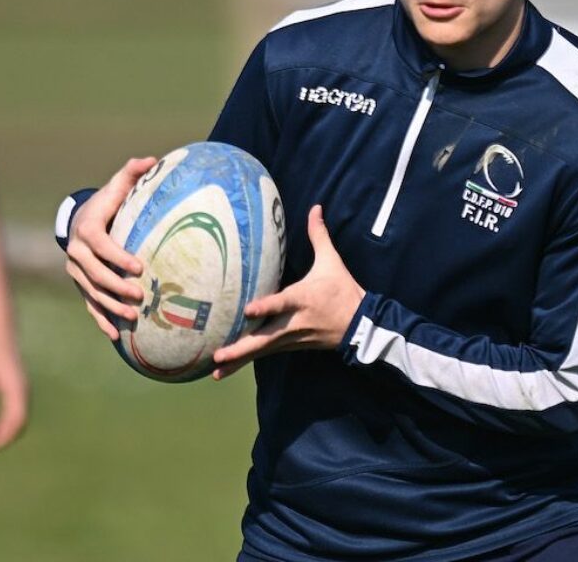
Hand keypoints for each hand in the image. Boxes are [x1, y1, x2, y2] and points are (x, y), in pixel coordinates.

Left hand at [0, 326, 27, 449]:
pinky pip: (13, 410)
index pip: (16, 422)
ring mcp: (20, 389)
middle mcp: (22, 391)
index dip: (2, 437)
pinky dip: (2, 421)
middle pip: (19, 423)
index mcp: (17, 389)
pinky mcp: (15, 386)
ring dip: (2, 430)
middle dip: (2, 437)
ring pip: (17, 418)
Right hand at [64, 157, 157, 339]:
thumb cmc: (108, 202)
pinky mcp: (81, 284)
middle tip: (139, 297)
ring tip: (133, 317)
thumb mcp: (118, 185)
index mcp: (87, 229)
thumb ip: (132, 172)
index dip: (118, 257)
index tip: (139, 267)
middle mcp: (77, 252)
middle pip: (94, 274)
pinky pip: (88, 304)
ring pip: (91, 293)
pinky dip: (100, 319)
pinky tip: (114, 335)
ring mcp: (77, 271)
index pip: (101, 246)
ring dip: (110, 307)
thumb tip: (152, 159)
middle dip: (115, 287)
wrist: (81, 218)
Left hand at [212, 205, 364, 379]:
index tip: (248, 310)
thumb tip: (316, 207)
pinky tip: (227, 369)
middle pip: (266, 338)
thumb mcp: (332, 262)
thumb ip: (318, 235)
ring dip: (240, 360)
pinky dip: (247, 361)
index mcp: (304, 299)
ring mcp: (292, 338)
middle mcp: (295, 322)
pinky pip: (265, 353)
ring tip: (216, 370)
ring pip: (263, 350)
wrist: (361, 325)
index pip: (283, 304)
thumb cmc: (343, 291)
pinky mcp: (290, 346)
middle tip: (219, 355)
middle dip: (242, 348)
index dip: (266, 307)